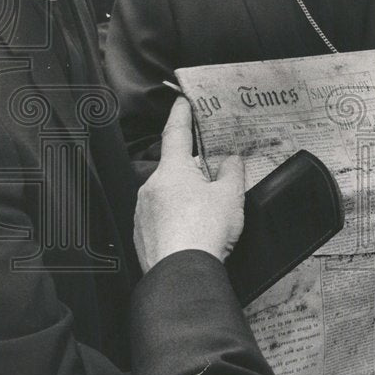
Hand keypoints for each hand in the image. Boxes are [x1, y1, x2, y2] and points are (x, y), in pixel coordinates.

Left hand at [134, 98, 244, 272]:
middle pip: (175, 170)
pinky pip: (161, 218)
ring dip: (185, 200)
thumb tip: (231, 160)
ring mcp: (143, 212)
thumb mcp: (230, 196)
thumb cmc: (205, 231)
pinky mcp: (141, 234)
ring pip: (168, 196)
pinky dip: (177, 220)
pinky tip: (193, 232)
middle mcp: (152, 187)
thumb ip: (232, 172)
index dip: (181, 115)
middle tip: (215, 182)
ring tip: (208, 216)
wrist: (182, 272)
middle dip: (194, 173)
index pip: (176, 134)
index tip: (183, 103)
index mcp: (173, 170)